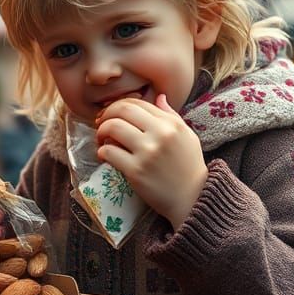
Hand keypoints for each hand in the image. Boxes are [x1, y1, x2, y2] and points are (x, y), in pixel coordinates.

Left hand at [95, 94, 207, 229]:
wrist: (192, 197)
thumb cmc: (189, 166)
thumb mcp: (187, 135)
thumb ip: (171, 115)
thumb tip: (159, 97)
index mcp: (171, 124)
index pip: (137, 103)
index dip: (119, 105)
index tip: (112, 114)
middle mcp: (160, 134)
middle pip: (122, 110)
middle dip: (106, 114)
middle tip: (101, 124)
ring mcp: (147, 152)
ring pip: (112, 128)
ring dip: (101, 132)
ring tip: (102, 139)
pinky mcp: (135, 170)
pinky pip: (109, 152)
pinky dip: (102, 151)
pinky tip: (105, 155)